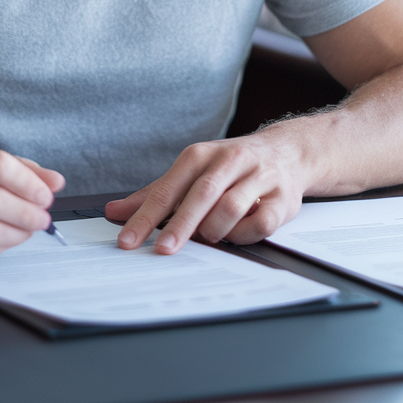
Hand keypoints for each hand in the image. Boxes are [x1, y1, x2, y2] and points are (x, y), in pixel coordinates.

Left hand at [103, 131, 307, 253]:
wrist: (287, 152)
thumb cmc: (230, 166)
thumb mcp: (190, 172)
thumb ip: (154, 194)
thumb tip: (115, 211)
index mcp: (200, 155)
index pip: (167, 189)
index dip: (145, 216)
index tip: (127, 240)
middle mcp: (228, 161)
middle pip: (200, 195)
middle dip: (179, 226)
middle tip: (163, 250)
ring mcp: (258, 177)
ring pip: (231, 208)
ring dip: (215, 230)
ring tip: (209, 237)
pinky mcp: (282, 198)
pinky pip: (261, 224)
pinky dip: (244, 235)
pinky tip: (237, 234)